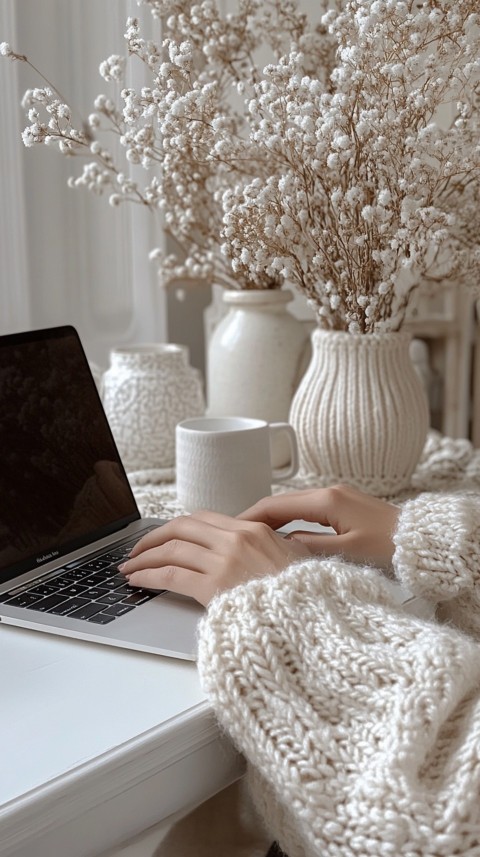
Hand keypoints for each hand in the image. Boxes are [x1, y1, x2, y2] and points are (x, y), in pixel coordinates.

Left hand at [119, 510, 312, 605]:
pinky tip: (137, 580)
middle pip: (181, 527)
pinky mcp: (214, 587)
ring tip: (130, 567)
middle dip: (153, 538)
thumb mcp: (295, 561)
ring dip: (144, 557)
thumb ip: (272, 550)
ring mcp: (225, 562)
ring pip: (171, 549)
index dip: (177, 527)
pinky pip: (169, 575)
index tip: (164, 536)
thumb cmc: (306, 597)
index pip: (203, 518)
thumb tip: (256, 552)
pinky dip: (147, 575)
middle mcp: (237, 539)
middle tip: (137, 549)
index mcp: (254, 530)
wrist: (315, 620)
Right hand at [238, 484, 399, 569]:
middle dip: (256, 517)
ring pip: (293, 506)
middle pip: (281, 502)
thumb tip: (279, 545)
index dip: (250, 517)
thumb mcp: (345, 553)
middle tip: (234, 535)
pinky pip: (308, 510)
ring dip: (273, 520)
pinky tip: (284, 535)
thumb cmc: (390, 549)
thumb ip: (308, 548)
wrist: (423, 542)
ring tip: (253, 538)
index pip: (275, 505)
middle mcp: (329, 492)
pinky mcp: (345, 506)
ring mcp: (338, 497)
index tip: (230, 528)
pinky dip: (290, 520)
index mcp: (327, 500)